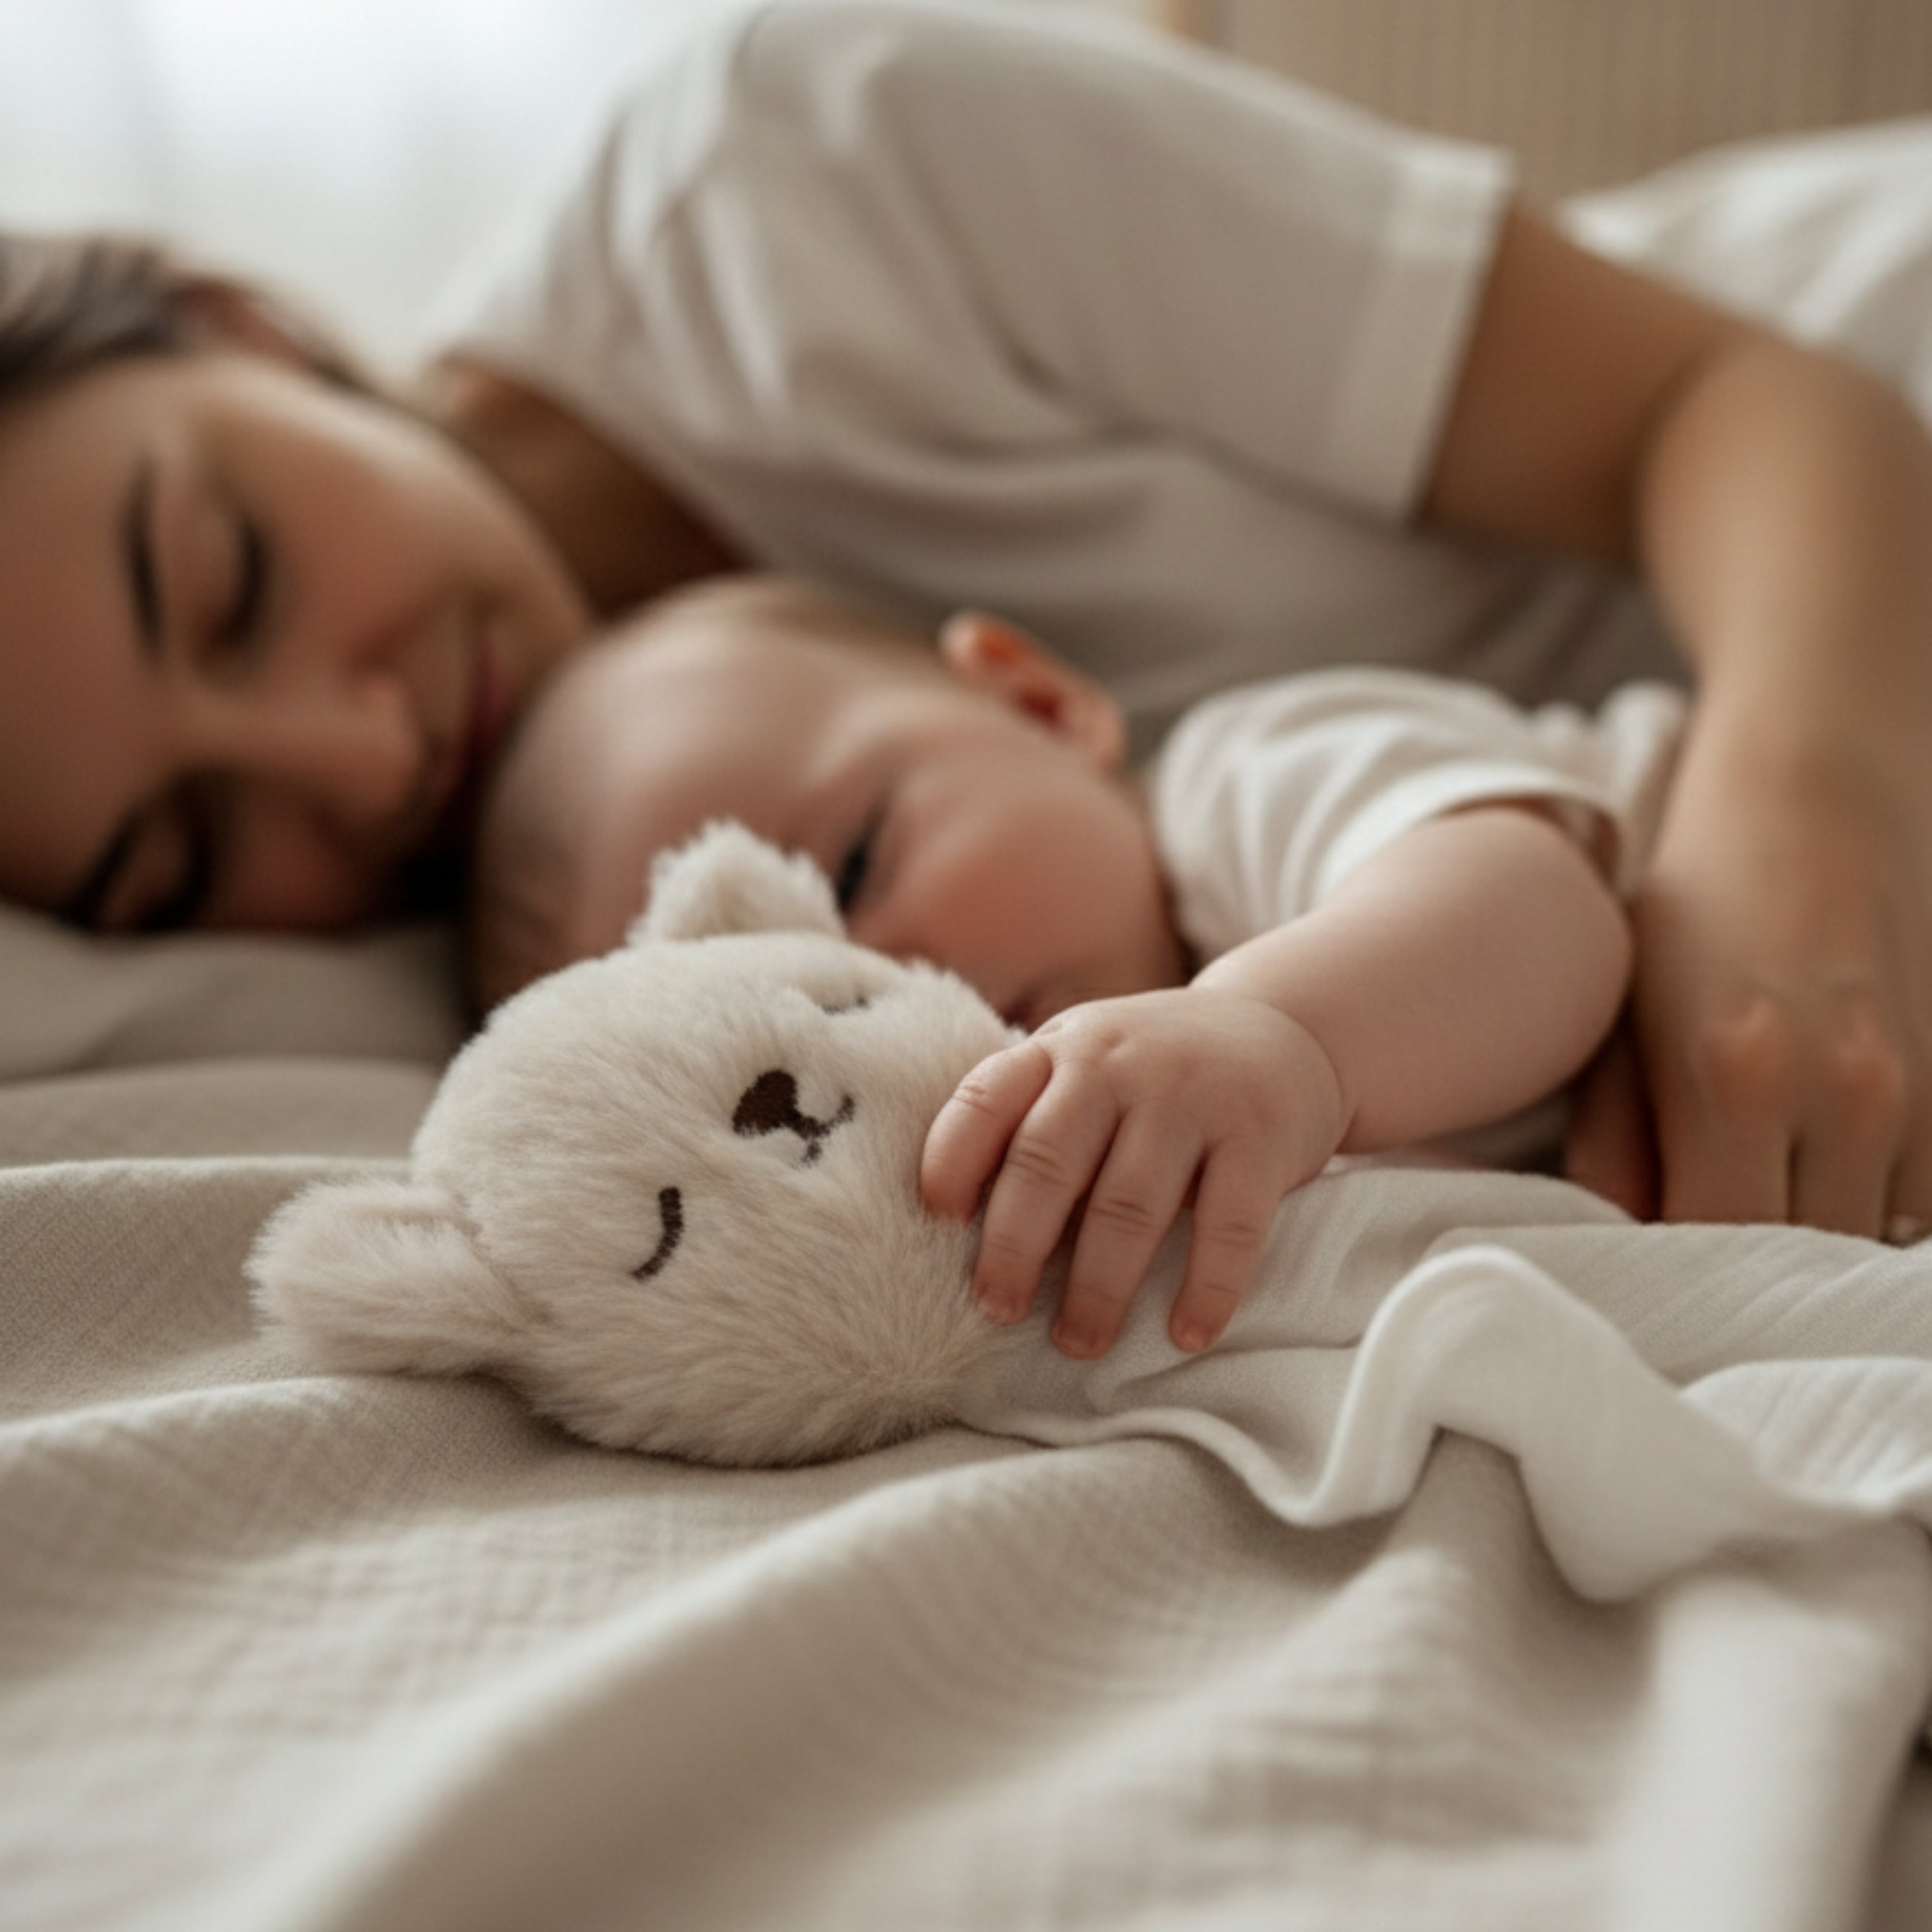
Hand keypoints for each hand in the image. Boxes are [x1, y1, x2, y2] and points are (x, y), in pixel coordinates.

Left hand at [921, 987, 1345, 1358]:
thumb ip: (1031, 1121)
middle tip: (998, 1312)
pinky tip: (1186, 1335)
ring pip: (1130, 1204)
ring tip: (1079, 1342)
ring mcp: (1191, 1098)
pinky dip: (1206, 1287)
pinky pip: (1229, 1225)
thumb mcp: (1085, 1066)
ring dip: (1099, 1286)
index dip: (952, 1159)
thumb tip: (966, 1228)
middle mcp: (1118, 1065)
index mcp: (1061, 1051)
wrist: (1283, 1026)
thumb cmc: (1155, 1073)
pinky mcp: (1259, 1136)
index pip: (987, 1097)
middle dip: (1015, 1246)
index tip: (939, 1221)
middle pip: (1049, 1162)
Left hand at [1565, 718, 1931, 1238]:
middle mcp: (1847, 1097)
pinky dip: (1876, 1217)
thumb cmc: (1692, 909)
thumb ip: (1613, 1147)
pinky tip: (1822, 1191)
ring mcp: (1920, 1092)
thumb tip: (1613, 1248)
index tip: (1642, 1286)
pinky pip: (1927, 1202)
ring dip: (1817, 1255)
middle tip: (1696, 1275)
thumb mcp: (1619, 1018)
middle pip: (1805, 1263)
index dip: (1675, 1284)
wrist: (1817, 797)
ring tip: (1758, 1225)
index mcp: (1737, 1080)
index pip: (1714, 1246)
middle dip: (1746, 1284)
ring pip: (1877, 1243)